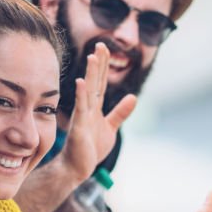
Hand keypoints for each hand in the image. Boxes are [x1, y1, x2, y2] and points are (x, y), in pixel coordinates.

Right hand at [58, 43, 136, 181]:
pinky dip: (81, 95)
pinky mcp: (79, 127)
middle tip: (101, 44)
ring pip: (88, 91)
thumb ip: (121, 112)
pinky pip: (80, 109)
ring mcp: (82, 117)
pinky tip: (82, 82)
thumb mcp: (111, 128)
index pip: (101, 83)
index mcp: (95, 108)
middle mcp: (88, 109)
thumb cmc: (90, 148)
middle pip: (95, 82)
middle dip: (98, 63)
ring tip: (93, 57)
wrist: (77, 167)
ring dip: (91, 74)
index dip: (104, 66)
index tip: (105, 48)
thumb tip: (134, 97)